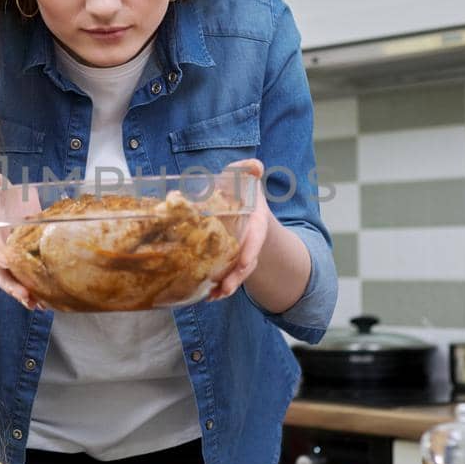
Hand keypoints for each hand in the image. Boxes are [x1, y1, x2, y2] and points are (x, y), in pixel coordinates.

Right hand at [0, 166, 45, 311]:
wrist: (3, 209)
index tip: (5, 261)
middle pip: (0, 272)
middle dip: (12, 286)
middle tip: (27, 297)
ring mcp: (7, 262)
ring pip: (13, 281)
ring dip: (25, 294)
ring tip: (40, 304)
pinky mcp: (22, 266)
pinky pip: (26, 281)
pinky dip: (36, 292)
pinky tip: (49, 302)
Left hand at [205, 158, 269, 301]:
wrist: (243, 206)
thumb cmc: (242, 190)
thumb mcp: (245, 178)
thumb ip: (249, 171)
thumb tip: (256, 166)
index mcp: (256, 222)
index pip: (257, 238)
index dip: (251, 250)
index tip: (244, 262)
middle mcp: (250, 241)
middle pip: (246, 263)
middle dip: (237, 277)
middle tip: (224, 289)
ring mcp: (239, 252)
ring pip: (235, 273)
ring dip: (225, 287)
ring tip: (213, 297)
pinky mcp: (227, 259)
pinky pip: (224, 275)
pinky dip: (217, 287)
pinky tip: (208, 297)